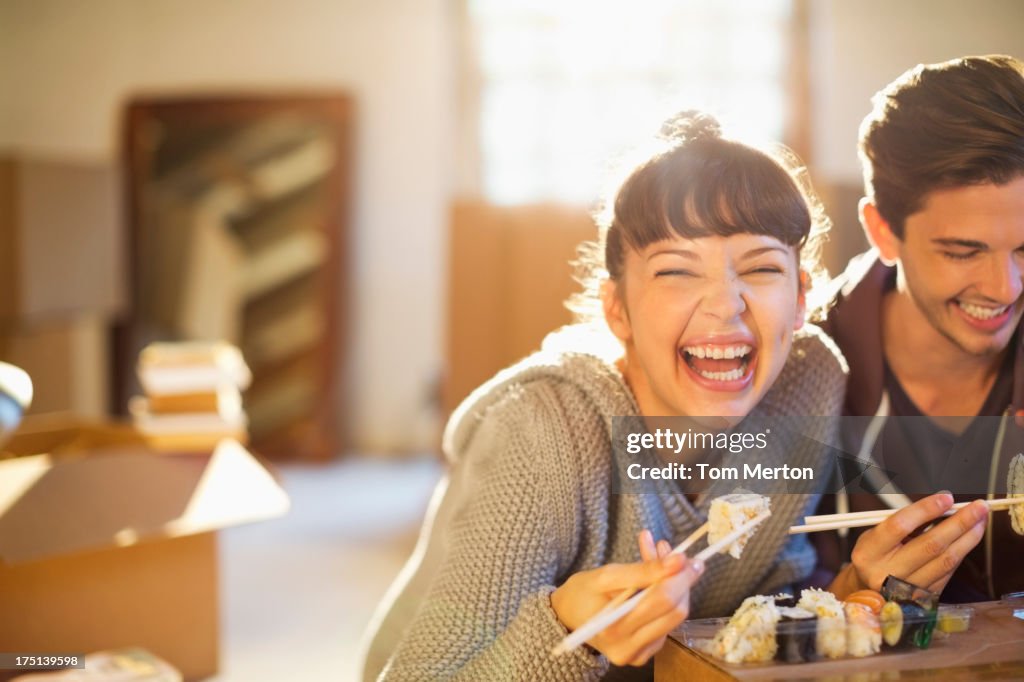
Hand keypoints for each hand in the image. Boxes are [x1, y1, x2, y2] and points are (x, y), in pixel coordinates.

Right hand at [550, 530, 703, 665]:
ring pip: (675, 617)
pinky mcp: (644, 654)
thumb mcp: (605, 575)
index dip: (679, 577)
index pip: (662, 601)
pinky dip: (666, 600)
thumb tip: (678, 561)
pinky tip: (655, 582)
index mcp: (615, 629)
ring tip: (661, 560)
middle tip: (676, 555)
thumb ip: (642, 570)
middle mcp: (629, 648)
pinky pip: (666, 624)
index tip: (687, 556)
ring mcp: (638, 655)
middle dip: (680, 580)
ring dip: (674, 586)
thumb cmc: (582, 593)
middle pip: (675, 612)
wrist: (567, 617)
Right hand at [834, 493, 986, 595]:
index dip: (925, 510)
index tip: (946, 498)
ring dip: (968, 538)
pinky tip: (969, 538)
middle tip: (977, 507)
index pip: (899, 526)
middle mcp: (886, 574)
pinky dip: (961, 552)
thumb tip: (941, 505)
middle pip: (930, 545)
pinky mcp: (924, 598)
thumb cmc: (875, 555)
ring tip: (980, 520)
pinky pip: (949, 572)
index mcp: (868, 553)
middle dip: (958, 523)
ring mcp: (907, 589)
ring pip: (946, 560)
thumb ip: (904, 522)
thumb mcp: (876, 535)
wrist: (869, 590)